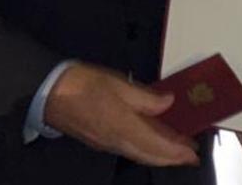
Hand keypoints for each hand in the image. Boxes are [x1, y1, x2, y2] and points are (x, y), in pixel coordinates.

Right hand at [42, 63, 197, 166]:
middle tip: (189, 156)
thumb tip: (167, 103)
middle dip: (171, 158)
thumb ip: (146, 97)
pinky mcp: (100, 140)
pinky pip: (128, 149)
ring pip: (139, 154)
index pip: (157, 147)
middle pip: (150, 156)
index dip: (177, 152)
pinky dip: (145, 148)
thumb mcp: (120, 84)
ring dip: (159, 154)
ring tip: (175, 149)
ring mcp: (107, 143)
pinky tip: (150, 141)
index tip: (192, 154)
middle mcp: (116, 141)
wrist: (49, 92)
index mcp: (124, 128)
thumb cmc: (82, 85)